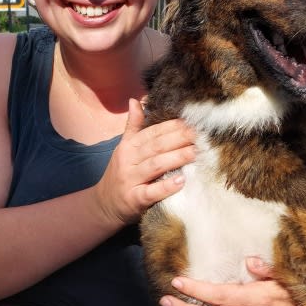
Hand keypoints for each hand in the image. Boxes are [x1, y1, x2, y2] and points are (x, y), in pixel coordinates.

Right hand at [93, 99, 195, 226]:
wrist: (104, 205)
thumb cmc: (121, 174)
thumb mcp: (124, 148)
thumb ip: (133, 126)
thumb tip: (135, 100)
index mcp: (129, 146)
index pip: (152, 132)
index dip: (172, 126)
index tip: (193, 122)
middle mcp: (128, 160)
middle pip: (156, 146)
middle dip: (179, 138)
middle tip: (201, 135)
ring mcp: (130, 180)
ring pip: (155, 165)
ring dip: (176, 158)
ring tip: (195, 152)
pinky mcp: (134, 199)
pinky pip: (151, 192)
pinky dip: (166, 186)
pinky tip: (182, 181)